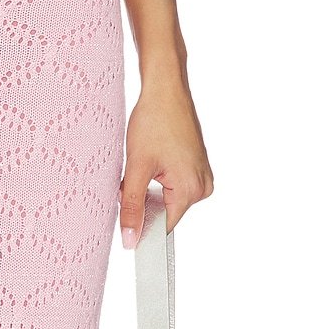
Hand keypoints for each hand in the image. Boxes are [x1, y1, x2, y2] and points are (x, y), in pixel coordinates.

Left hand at [118, 73, 213, 246]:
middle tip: (132, 174)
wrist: (166, 87)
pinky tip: (153, 155)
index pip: (164, 226)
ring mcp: (202, 174)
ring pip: (168, 195)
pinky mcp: (197, 163)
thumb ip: (132, 206)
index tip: (125, 224)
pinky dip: (159, 175)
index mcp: (191, 190)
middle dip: (144, 199)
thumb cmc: (154, 120)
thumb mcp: (137, 166)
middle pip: (165, 210)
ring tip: (145, 159)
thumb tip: (130, 241)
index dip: (142, 225)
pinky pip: (175, 181)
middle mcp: (203, 186)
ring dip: (150, 186)